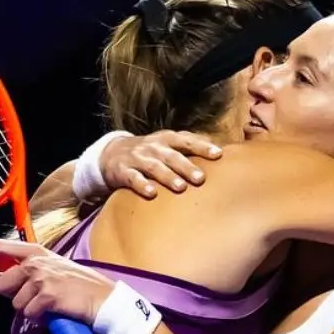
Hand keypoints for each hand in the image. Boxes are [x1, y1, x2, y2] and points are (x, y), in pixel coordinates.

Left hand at [0, 239, 115, 322]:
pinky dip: (39, 317)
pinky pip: (29, 313)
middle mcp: (35, 263)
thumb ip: (26, 267)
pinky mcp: (48, 296)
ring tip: (48, 304)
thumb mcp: (52, 266)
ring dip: (28, 308)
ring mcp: (42, 279)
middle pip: (0, 283)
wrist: (102, 298)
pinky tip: (53, 311)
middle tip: (30, 297)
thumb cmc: (78, 284)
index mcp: (35, 252)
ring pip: (15, 303)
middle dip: (10, 295)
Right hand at [101, 130, 221, 198]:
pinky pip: (133, 178)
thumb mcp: (168, 145)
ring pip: (154, 167)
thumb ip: (190, 147)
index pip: (187, 140)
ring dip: (167, 176)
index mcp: (167, 139)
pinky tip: (151, 194)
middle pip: (172, 156)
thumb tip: (222, 152)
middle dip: (186, 166)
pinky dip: (141, 185)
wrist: (111, 154)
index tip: (218, 154)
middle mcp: (153, 147)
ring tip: (180, 187)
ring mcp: (137, 158)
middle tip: (201, 178)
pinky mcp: (122, 171)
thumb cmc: (150, 152)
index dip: (202, 146)